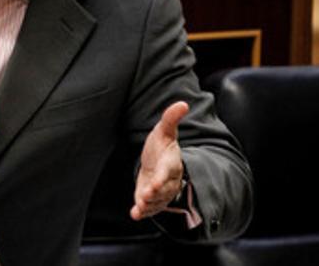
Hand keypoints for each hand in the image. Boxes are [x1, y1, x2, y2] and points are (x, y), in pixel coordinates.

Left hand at [130, 101, 189, 219]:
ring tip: (139, 208)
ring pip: (157, 202)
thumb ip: (170, 118)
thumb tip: (182, 103)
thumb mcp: (164, 130)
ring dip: (148, 206)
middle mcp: (168, 180)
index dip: (161, 178)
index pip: (167, 172)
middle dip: (155, 195)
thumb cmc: (161, 145)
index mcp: (171, 163)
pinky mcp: (152, 199)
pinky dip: (143, 213)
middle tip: (144, 197)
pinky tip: (135, 215)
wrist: (158, 160)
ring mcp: (161, 191)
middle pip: (164, 190)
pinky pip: (150, 208)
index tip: (153, 183)